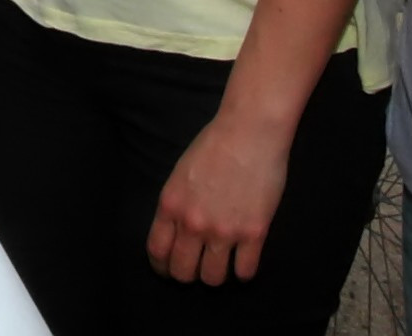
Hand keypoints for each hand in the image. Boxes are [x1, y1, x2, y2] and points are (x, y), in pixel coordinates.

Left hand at [146, 112, 289, 285]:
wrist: (249, 132)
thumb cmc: (213, 145)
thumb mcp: (180, 175)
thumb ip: (175, 206)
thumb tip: (175, 233)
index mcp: (170, 206)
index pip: (157, 252)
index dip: (161, 267)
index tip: (168, 270)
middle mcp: (193, 223)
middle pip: (183, 272)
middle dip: (187, 275)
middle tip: (195, 269)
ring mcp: (224, 230)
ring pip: (213, 278)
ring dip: (215, 276)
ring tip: (220, 265)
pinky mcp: (254, 233)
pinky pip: (245, 272)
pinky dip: (242, 272)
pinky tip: (242, 262)